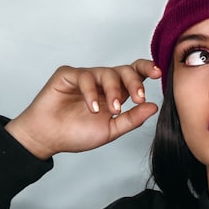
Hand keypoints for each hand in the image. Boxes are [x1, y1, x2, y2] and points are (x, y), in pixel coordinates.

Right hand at [5, 61, 160, 158]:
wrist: (48, 139)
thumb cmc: (76, 134)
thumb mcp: (111, 130)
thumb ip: (132, 119)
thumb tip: (154, 107)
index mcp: (115, 93)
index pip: (134, 75)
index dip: (147, 70)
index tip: (159, 74)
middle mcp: (102, 82)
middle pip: (124, 70)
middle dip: (134, 82)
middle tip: (139, 97)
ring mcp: (85, 77)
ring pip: (106, 72)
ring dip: (113, 91)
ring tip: (112, 109)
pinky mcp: (68, 75)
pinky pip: (84, 76)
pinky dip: (91, 92)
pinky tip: (92, 107)